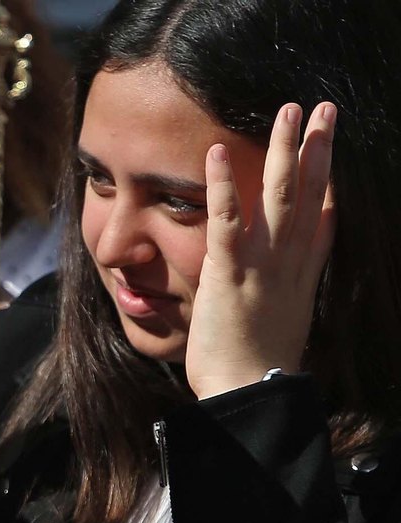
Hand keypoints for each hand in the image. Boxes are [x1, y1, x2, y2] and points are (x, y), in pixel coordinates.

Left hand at [186, 102, 336, 398]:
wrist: (248, 391)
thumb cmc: (256, 362)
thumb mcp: (283, 316)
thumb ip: (286, 284)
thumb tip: (290, 267)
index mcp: (304, 271)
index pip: (324, 213)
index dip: (330, 173)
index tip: (332, 138)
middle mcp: (290, 262)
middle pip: (311, 192)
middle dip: (316, 145)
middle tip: (320, 106)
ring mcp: (262, 265)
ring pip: (279, 195)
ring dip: (283, 149)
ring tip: (285, 109)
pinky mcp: (229, 274)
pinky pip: (227, 221)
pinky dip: (223, 185)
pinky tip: (215, 153)